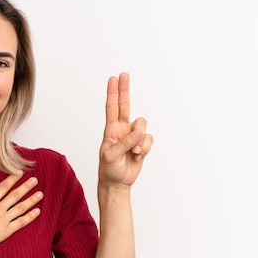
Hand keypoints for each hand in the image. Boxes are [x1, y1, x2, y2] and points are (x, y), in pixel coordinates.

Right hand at [0, 172, 42, 254]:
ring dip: (31, 200)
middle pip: (15, 195)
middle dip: (26, 186)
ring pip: (21, 208)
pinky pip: (21, 223)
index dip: (12, 179)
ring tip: (40, 194)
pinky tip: (37, 212)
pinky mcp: (4, 232)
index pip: (3, 187)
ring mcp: (2, 221)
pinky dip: (30, 217)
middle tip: (35, 180)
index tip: (20, 173)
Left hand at [99, 72, 152, 187]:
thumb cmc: (108, 169)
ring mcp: (132, 136)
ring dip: (140, 140)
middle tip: (124, 75)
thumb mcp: (110, 157)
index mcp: (111, 130)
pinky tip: (137, 156)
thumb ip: (124, 143)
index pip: (111, 108)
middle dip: (125, 90)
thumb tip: (138, 132)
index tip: (113, 79)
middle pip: (125, 106)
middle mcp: (122, 129)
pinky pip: (149, 139)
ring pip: (142, 125)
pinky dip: (145, 148)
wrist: (117, 183)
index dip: (113, 93)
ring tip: (132, 153)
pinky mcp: (142, 144)